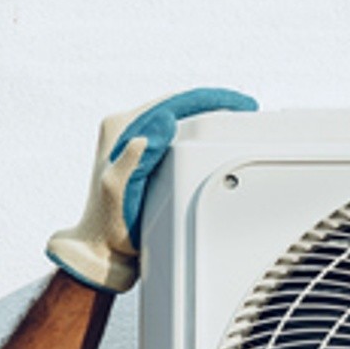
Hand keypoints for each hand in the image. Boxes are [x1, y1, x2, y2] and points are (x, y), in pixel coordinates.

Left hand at [45, 88, 257, 293]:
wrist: (104, 249)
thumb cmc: (110, 225)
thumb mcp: (119, 190)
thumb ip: (135, 157)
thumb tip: (162, 124)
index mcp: (118, 128)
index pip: (171, 102)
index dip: (208, 100)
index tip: (238, 103)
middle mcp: (124, 128)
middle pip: (177, 105)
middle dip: (212, 104)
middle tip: (245, 108)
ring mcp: (134, 140)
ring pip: (178, 117)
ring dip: (205, 116)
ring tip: (235, 119)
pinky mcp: (143, 153)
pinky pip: (176, 134)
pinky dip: (196, 133)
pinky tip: (213, 138)